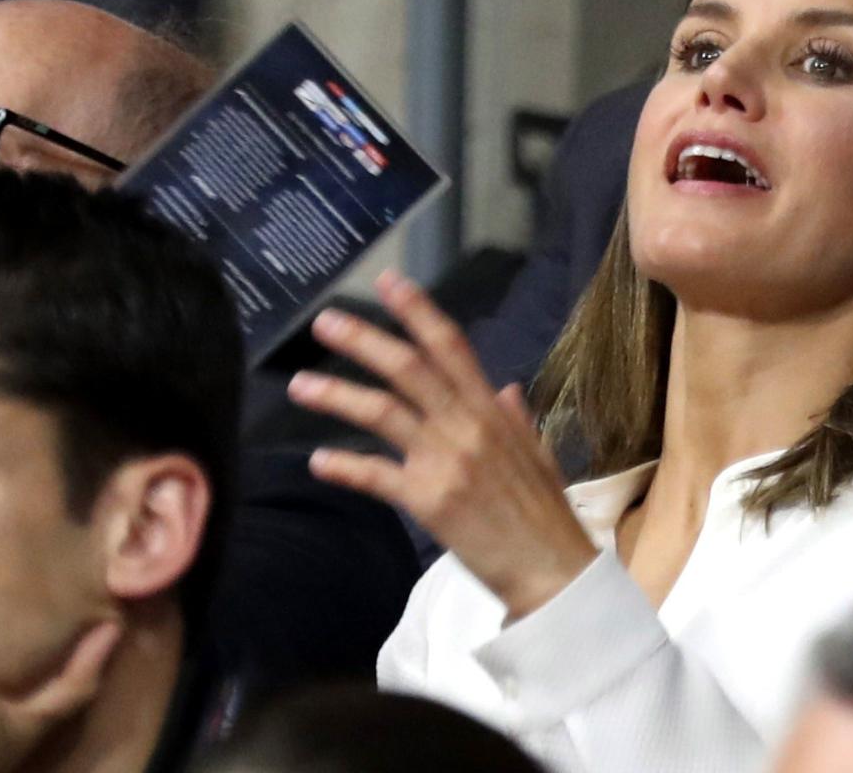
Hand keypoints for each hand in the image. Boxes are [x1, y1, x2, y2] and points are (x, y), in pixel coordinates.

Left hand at [289, 270, 598, 619]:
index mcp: (491, 411)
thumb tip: (504, 389)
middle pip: (409, 369)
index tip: (390, 282)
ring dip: (338, 394)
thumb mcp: (538, 456)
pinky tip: (318, 461)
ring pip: (384, 412)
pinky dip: (345, 466)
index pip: (452, 347)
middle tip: (325, 321)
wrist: (552, 570)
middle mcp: (467, 426)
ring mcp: (446, 461)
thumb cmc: (546, 516)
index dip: (419, 312)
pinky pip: (377, 475)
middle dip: (364, 340)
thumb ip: (515, 419)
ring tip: (300, 385)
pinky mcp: (428, 500)